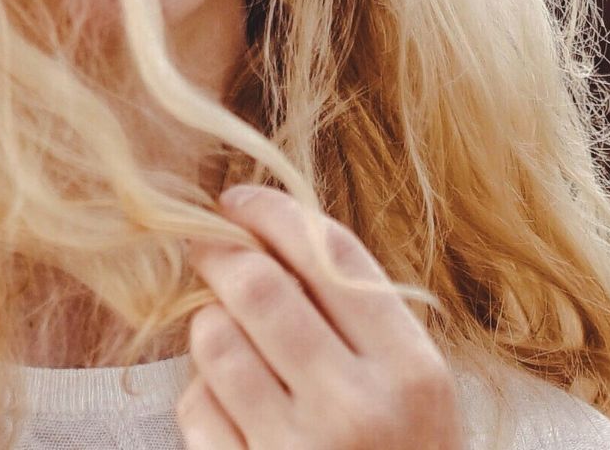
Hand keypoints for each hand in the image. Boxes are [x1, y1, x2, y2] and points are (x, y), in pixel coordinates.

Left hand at [177, 185, 464, 449]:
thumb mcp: (413, 393)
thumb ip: (360, 321)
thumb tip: (274, 232)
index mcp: (412, 372)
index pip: (330, 255)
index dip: (273, 213)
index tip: (237, 201)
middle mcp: (357, 408)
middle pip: (258, 287)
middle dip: (220, 255)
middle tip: (206, 246)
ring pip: (214, 341)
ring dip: (208, 326)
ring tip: (225, 336)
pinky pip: (196, 407)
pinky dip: (201, 395)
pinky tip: (227, 406)